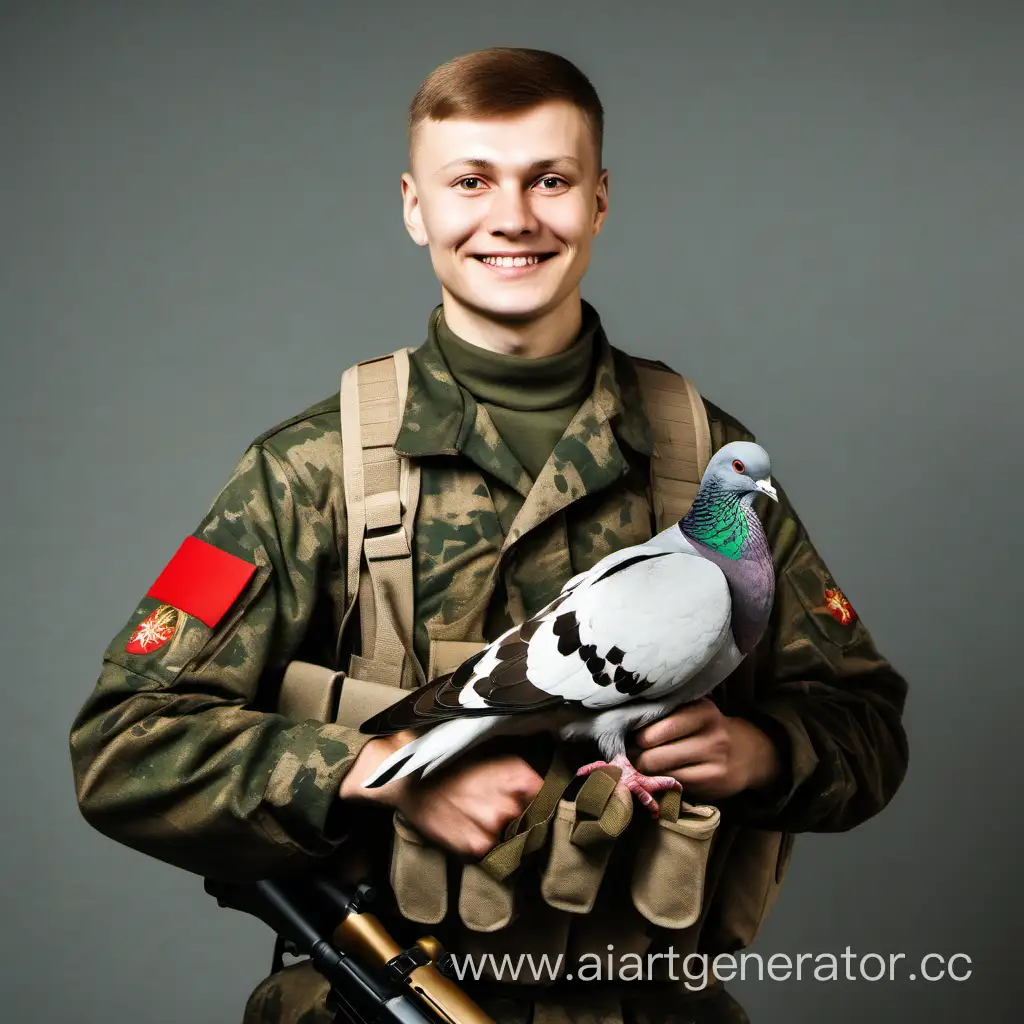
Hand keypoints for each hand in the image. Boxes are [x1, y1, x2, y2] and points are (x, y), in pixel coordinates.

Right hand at [340, 733, 543, 858]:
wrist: (408, 780)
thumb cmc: (450, 760)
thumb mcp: (491, 748)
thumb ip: (521, 763)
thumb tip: (550, 772)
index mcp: (520, 777)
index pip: (552, 796)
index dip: (547, 797)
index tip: (542, 799)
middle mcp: (511, 805)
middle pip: (535, 819)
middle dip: (524, 814)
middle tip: (502, 804)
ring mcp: (493, 830)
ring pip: (514, 837)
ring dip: (505, 830)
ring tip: (481, 813)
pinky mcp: (475, 849)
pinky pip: (493, 851)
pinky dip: (485, 842)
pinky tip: (469, 824)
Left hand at [632, 698, 780, 801]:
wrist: (749, 753)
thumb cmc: (708, 729)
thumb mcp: (694, 713)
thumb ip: (667, 717)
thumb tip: (625, 731)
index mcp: (702, 711)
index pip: (657, 728)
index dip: (636, 737)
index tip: (626, 739)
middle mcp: (712, 736)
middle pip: (656, 754)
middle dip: (635, 758)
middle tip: (625, 758)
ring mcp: (714, 762)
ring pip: (663, 772)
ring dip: (644, 773)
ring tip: (636, 768)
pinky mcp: (713, 784)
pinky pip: (675, 785)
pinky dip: (661, 783)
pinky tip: (657, 779)